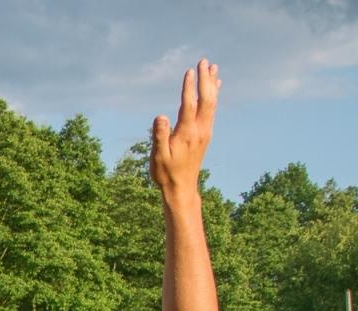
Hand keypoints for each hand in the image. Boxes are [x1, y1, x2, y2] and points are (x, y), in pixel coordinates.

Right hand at [150, 59, 219, 199]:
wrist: (182, 187)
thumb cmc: (166, 172)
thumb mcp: (158, 156)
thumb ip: (159, 136)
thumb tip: (160, 116)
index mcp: (187, 133)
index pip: (189, 105)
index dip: (189, 88)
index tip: (189, 71)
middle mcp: (200, 130)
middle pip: (206, 100)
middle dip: (205, 80)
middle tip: (204, 61)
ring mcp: (205, 132)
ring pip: (212, 103)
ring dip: (212, 84)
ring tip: (213, 68)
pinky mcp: (206, 134)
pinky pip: (212, 110)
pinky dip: (214, 95)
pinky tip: (215, 88)